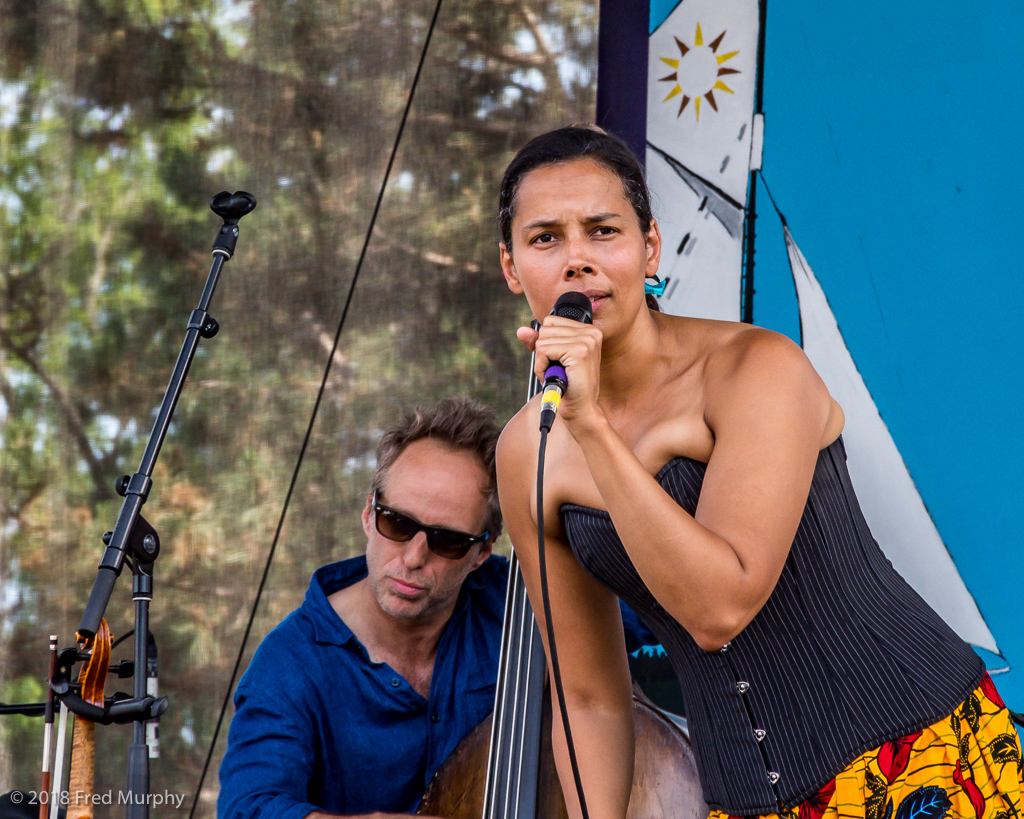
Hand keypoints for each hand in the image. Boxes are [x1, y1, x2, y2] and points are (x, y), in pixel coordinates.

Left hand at [518, 315, 603, 430]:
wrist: (580, 409)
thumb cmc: (569, 386)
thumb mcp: (553, 359)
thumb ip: (539, 342)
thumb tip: (521, 330)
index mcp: (589, 330)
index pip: (551, 321)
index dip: (546, 343)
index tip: (558, 360)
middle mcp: (591, 332)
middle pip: (545, 329)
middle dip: (543, 352)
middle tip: (556, 370)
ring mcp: (587, 341)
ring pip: (542, 340)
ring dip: (542, 362)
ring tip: (556, 374)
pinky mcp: (579, 351)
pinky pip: (543, 350)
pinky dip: (541, 367)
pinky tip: (553, 376)